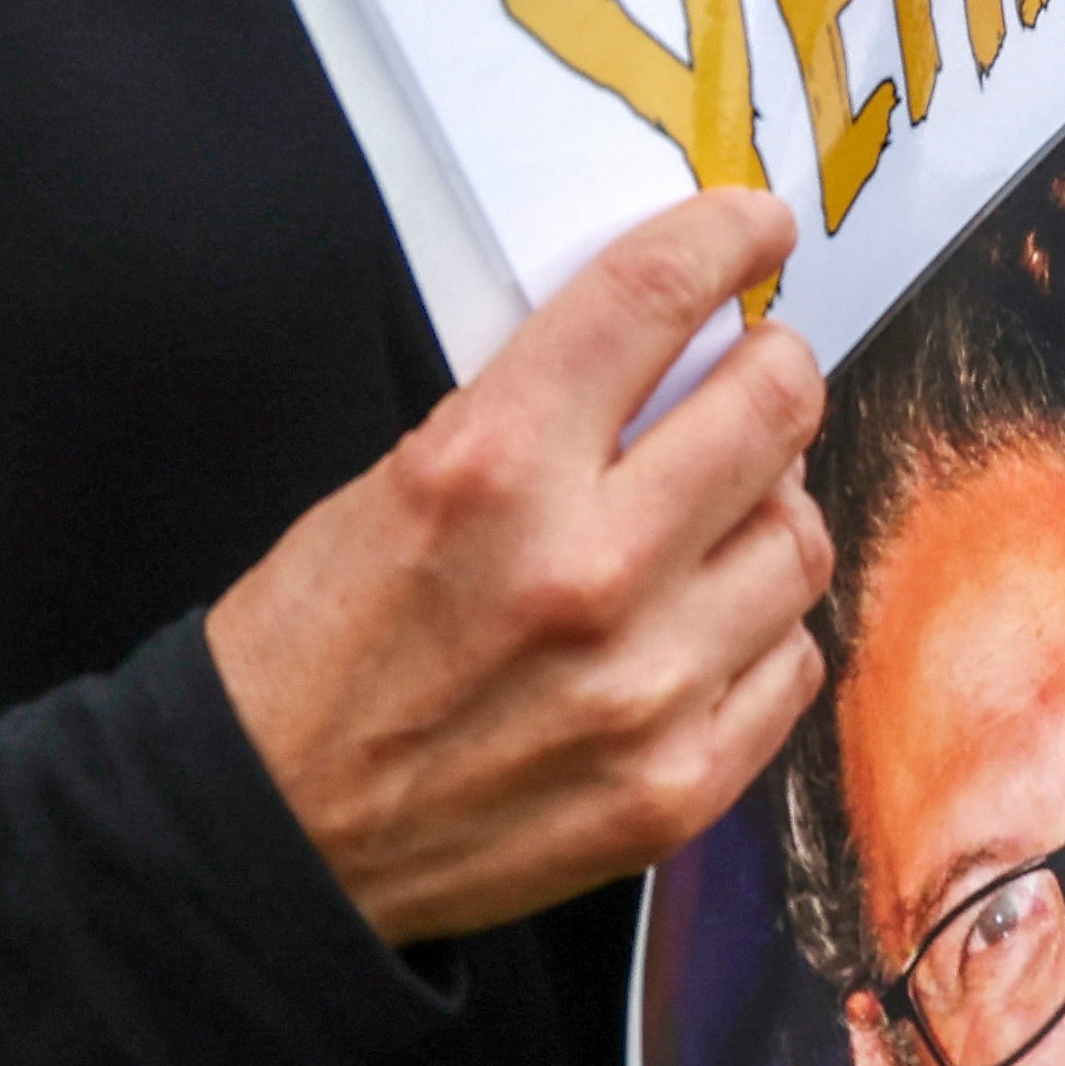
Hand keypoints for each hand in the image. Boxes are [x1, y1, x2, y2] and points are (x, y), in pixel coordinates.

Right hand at [207, 189, 829, 946]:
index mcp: (490, 467)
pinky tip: (705, 622)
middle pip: (774, 406)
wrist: (264, 839)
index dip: (726, 238)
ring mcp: (643, 689)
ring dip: (769, 507)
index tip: (756, 227)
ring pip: (800, 538)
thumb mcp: (402, 477)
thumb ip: (547, 410)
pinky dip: (761, 629)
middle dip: (774, 367)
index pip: (655, 297)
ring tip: (717, 513)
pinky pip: (793, 660)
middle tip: (756, 372)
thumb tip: (686, 347)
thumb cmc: (319, 647)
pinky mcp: (676, 785)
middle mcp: (582, 571)